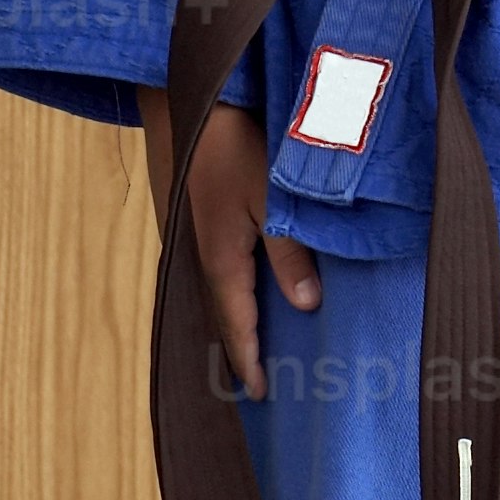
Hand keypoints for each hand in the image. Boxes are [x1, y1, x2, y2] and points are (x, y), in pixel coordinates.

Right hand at [138, 85, 320, 398]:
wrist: (193, 105)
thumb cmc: (235, 147)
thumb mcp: (272, 200)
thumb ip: (289, 253)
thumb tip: (305, 305)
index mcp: (221, 258)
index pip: (235, 324)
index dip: (247, 360)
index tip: (257, 394)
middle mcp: (202, 255)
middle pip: (220, 315)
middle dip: (236, 350)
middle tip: (253, 385)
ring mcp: (196, 237)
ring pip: (216, 293)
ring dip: (231, 322)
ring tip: (249, 349)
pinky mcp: (198, 219)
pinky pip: (214, 271)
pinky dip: (228, 294)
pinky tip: (242, 294)